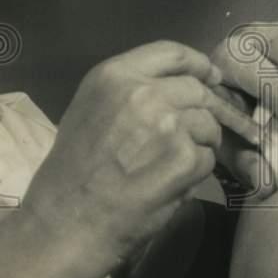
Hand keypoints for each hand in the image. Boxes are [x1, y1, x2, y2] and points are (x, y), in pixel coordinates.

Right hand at [21, 41, 258, 274]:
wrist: (66, 224)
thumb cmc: (72, 173)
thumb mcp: (90, 111)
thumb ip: (132, 92)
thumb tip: (180, 87)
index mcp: (115, 75)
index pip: (173, 53)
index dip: (199, 65)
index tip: (211, 77)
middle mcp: (143, 92)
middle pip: (197, 90)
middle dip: (205, 110)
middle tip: (199, 134)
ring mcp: (167, 124)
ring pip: (209, 124)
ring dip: (200, 144)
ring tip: (174, 166)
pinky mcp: (183, 158)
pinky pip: (208, 158)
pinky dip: (197, 172)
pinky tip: (171, 184)